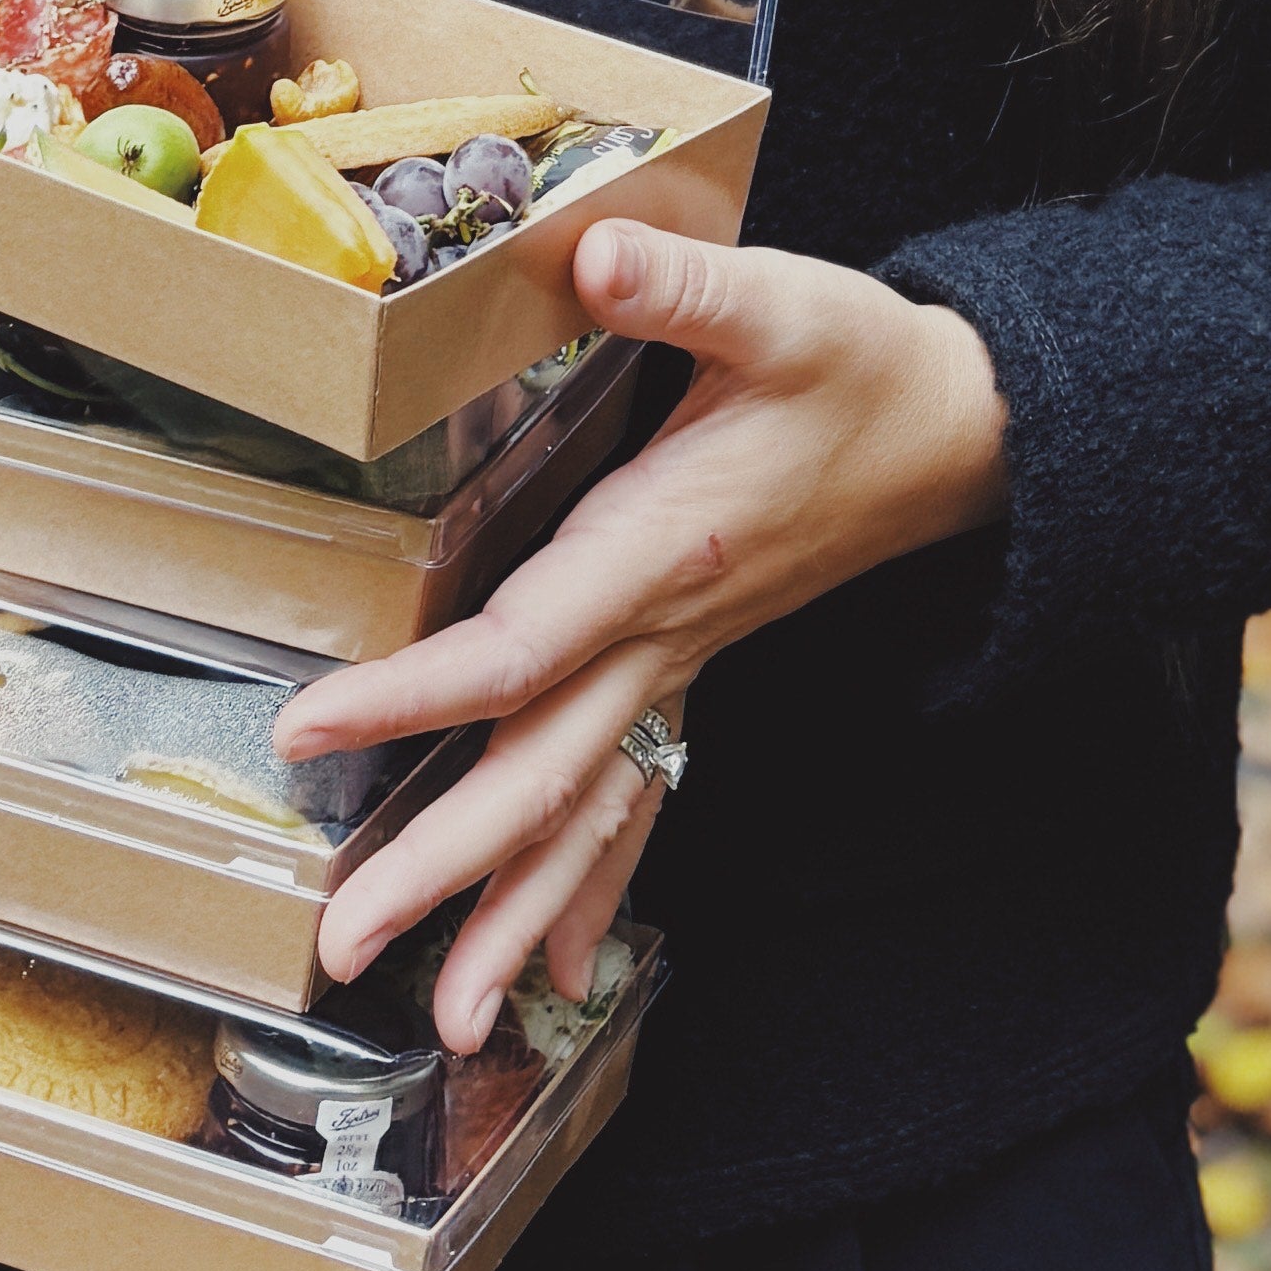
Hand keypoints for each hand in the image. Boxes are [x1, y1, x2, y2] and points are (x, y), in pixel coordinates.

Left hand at [272, 216, 1004, 1051]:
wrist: (961, 433)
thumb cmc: (862, 365)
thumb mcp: (782, 305)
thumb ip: (682, 286)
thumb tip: (597, 250)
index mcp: (664, 547)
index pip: (521, 645)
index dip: (414, 691)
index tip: (309, 724)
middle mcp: (666, 629)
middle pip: (542, 773)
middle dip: (444, 869)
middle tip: (346, 943)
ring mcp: (681, 661)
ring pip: (588, 810)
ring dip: (514, 915)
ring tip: (448, 1020)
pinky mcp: (691, 664)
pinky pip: (636, 798)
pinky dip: (591, 888)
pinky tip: (558, 971)